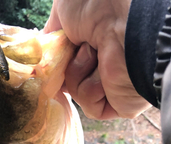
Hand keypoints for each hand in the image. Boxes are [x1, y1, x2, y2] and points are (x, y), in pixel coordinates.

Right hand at [44, 0, 150, 118]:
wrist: (125, 21)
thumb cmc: (97, 4)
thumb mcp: (63, 9)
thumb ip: (52, 35)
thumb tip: (44, 55)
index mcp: (97, 41)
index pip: (68, 62)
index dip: (57, 60)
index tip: (52, 53)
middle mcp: (107, 63)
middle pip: (69, 79)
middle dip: (66, 66)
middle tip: (76, 48)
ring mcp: (114, 85)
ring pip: (77, 93)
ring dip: (78, 73)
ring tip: (95, 53)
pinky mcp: (120, 104)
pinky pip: (91, 107)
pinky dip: (90, 90)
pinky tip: (104, 72)